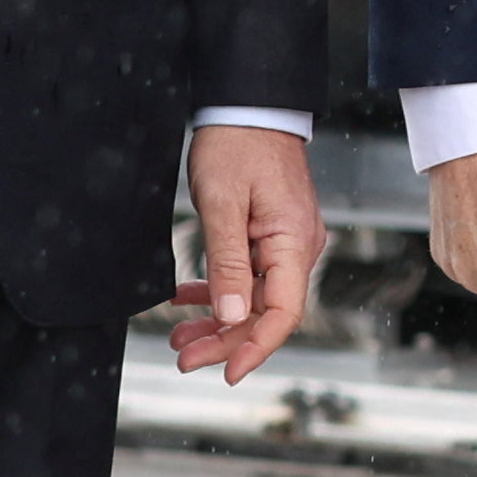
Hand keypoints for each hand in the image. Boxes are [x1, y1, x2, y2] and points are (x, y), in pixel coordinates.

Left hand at [165, 120, 323, 382]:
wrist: (249, 105)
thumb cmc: (238, 144)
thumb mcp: (223, 203)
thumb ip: (227, 262)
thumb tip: (231, 315)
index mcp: (293, 243)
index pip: (283, 313)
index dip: (256, 347)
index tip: (227, 371)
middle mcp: (297, 247)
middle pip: (265, 312)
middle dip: (225, 339)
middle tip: (184, 356)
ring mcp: (284, 241)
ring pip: (253, 297)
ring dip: (218, 319)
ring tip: (180, 336)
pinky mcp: (269, 234)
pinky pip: (247, 275)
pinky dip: (218, 290)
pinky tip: (188, 298)